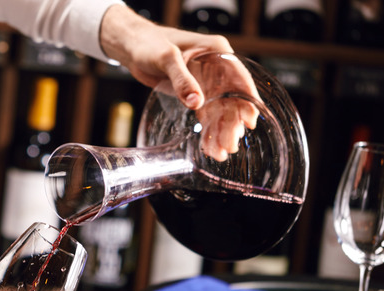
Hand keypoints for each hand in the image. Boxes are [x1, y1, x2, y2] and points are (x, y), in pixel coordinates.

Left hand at [99, 5, 258, 160]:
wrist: (133, 46)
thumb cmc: (149, 43)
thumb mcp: (166, 58)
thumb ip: (181, 79)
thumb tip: (196, 103)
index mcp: (217, 52)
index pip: (239, 77)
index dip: (247, 99)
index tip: (249, 120)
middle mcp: (216, 68)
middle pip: (231, 99)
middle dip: (232, 123)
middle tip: (230, 145)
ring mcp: (206, 82)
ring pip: (220, 110)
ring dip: (221, 132)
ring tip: (221, 153)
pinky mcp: (194, 93)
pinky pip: (206, 114)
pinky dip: (208, 131)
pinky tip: (210, 147)